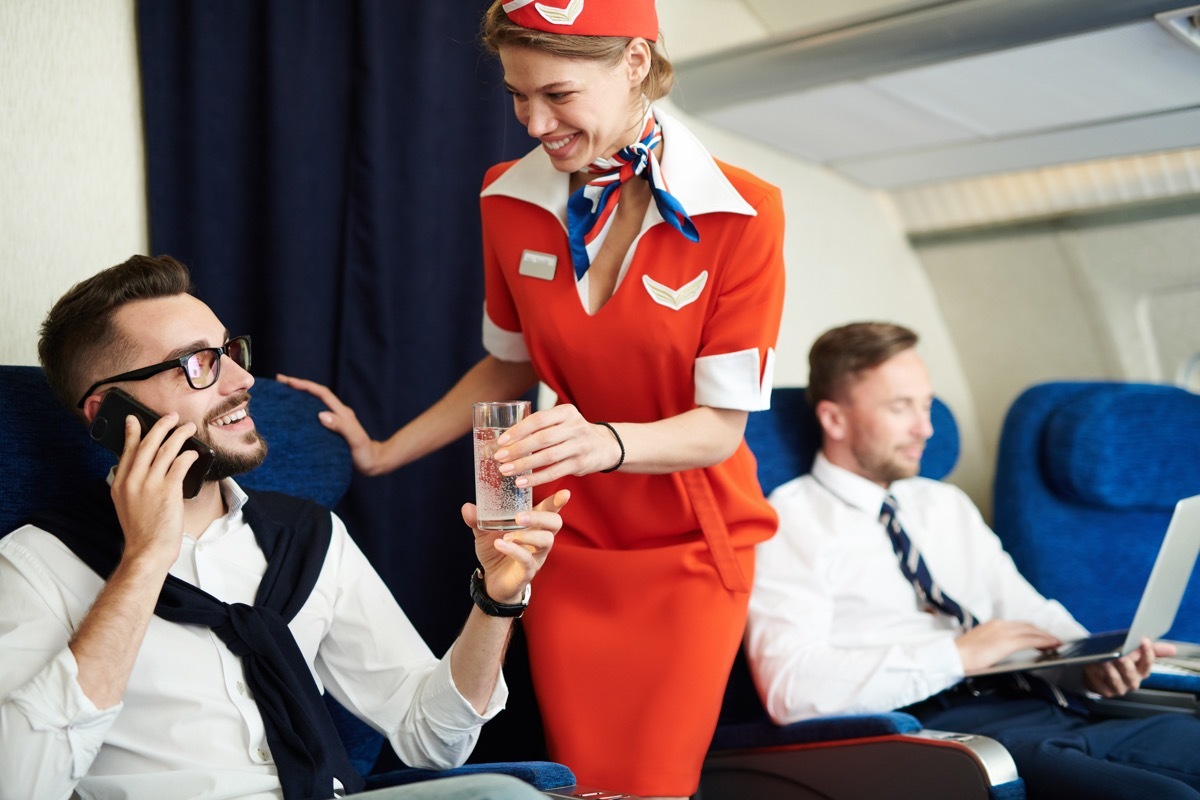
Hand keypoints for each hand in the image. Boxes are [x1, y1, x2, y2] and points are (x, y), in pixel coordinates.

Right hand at [110, 412, 198, 570]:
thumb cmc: (141, 531)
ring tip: (188, 428)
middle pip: (147, 444)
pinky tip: (194, 452)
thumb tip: (138, 467)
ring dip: (179, 435)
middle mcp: (133, 480)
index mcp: (120, 483)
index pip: (127, 450)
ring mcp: (150, 484)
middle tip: (171, 417)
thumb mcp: (126, 504)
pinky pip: (180, 464)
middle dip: (161, 426)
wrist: (148, 550)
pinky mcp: (168, 490)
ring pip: (166, 449)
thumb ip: (130, 485)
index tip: (134, 419)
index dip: (132, 432)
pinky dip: (188, 455)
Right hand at [275, 374, 385, 474]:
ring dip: (301, 396)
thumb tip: (321, 415)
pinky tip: (294, 414)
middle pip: (317, 394)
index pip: (322, 393)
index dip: (305, 385)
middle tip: (280, 381)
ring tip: (282, 393)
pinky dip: (304, 410)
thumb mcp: (355, 440)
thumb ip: (341, 427)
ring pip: (316, 403)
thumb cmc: (365, 453)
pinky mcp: (334, 429)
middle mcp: (339, 413)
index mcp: (342, 413)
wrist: (374, 462)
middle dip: (299, 386)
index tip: (287, 381)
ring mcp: (336, 420)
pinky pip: (316, 414)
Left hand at [463, 490, 568, 604]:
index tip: (564, 492)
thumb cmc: (495, 552)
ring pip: (546, 541)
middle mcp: (539, 538)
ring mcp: (536, 555)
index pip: (549, 510)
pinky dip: (514, 550)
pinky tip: (500, 544)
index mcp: (533, 525)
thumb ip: (477, 520)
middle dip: (542, 516)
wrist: (492, 581)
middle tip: (521, 517)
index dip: (557, 501)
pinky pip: (527, 559)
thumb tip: (467, 507)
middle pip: (555, 523)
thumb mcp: (484, 533)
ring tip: (508, 535)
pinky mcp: (529, 570)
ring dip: (528, 535)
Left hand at [493, 404, 620, 487]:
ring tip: (505, 470)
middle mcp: (575, 427)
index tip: (501, 441)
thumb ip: (541, 426)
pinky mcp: (581, 464)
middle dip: (518, 449)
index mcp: (566, 412)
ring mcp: (580, 446)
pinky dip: (536, 479)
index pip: (538, 419)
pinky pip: (555, 473)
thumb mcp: (562, 421)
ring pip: (547, 457)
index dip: (518, 430)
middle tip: (499, 457)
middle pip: (542, 439)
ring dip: (524, 465)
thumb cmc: (573, 432)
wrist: (604, 445)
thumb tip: (506, 439)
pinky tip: (521, 483)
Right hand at [957, 620, 1062, 674]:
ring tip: (1056, 643)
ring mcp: (1004, 632)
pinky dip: (1043, 642)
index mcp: (993, 625)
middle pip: (1028, 626)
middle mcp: (1000, 625)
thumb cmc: (962, 655)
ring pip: (1032, 632)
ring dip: (1046, 637)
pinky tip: (1051, 646)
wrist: (953, 656)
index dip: (1033, 630)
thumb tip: (998, 650)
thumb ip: (991, 643)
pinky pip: (1031, 640)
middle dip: (1042, 633)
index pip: (1018, 625)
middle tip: (1054, 640)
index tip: (1042, 636)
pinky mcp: (1007, 642)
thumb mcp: (979, 644)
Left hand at [1083, 638, 1175, 696]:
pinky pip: (1100, 684)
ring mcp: (1119, 688)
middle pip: (1131, 674)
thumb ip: (1151, 650)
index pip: (1148, 663)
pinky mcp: (1105, 692)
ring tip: (1103, 660)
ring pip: (1116, 681)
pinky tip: (1091, 666)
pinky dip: (1095, 674)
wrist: (1101, 671)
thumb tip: (1173, 649)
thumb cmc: (1120, 660)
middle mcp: (1133, 682)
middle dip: (1126, 664)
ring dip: (1109, 670)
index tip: (1144, 640)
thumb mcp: (1134, 652)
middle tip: (1119, 655)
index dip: (1147, 652)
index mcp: (1142, 671)